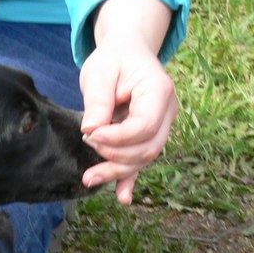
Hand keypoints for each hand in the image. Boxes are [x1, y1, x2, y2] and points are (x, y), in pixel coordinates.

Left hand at [79, 0, 177, 204]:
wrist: (126, 53)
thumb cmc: (113, 60)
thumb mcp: (100, 72)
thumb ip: (98, 101)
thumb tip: (91, 130)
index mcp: (158, 91)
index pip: (144, 125)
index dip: (118, 137)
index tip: (91, 134)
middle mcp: (166, 111)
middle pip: (148, 146)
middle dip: (116, 155)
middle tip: (88, 143)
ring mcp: (160, 125)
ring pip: (145, 157)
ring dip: (117, 171)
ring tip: (89, 178)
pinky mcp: (146, 135)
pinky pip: (140, 161)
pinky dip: (130, 180)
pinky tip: (122, 198)